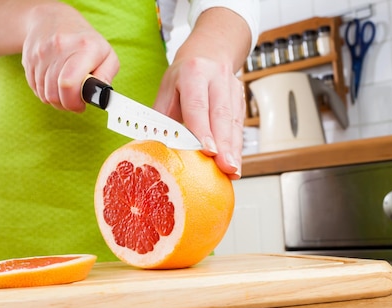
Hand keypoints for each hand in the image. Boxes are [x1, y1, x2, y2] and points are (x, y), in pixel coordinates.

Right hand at [21, 3, 119, 111]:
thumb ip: (106, 77)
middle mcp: (60, 48)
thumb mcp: (106, 55)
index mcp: (84, 47)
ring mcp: (41, 53)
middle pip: (55, 94)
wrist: (52, 19)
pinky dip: (45, 92)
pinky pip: (35, 88)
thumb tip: (100, 96)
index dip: (74, 102)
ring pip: (44, 94)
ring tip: (65, 92)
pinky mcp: (29, 59)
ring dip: (56, 100)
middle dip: (66, 105)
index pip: (69, 84)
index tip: (81, 104)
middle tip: (74, 101)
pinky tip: (54, 84)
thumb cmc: (85, 42)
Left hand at [154, 57, 244, 179]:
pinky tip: (235, 163)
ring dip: (234, 150)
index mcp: (194, 73)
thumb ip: (161, 116)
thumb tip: (150, 145)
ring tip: (232, 171)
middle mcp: (217, 79)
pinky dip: (237, 147)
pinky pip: (239, 126)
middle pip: (221, 116)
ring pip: (234, 122)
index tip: (209, 151)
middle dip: (225, 145)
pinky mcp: (241, 100)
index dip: (204, 129)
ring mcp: (233, 89)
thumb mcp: (167, 89)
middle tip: (226, 168)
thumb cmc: (184, 76)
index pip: (198, 105)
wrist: (210, 51)